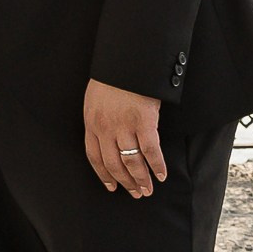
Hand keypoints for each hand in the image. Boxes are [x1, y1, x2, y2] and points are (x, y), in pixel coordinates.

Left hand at [84, 79, 165, 197]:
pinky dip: (157, 166)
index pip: (94, 157)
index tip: (111, 187)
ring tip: (147, 190)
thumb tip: (108, 135)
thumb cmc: (113, 74)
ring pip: (131, 162)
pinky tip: (161, 175)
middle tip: (136, 194)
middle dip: (125, 182)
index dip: (103, 175)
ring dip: (141, 179)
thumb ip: (100, 117)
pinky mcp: (143, 122)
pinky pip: (150, 151)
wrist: (126, 57)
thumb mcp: (96, 97)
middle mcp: (105, 128)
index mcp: (91, 122)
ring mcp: (124, 126)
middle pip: (113, 164)